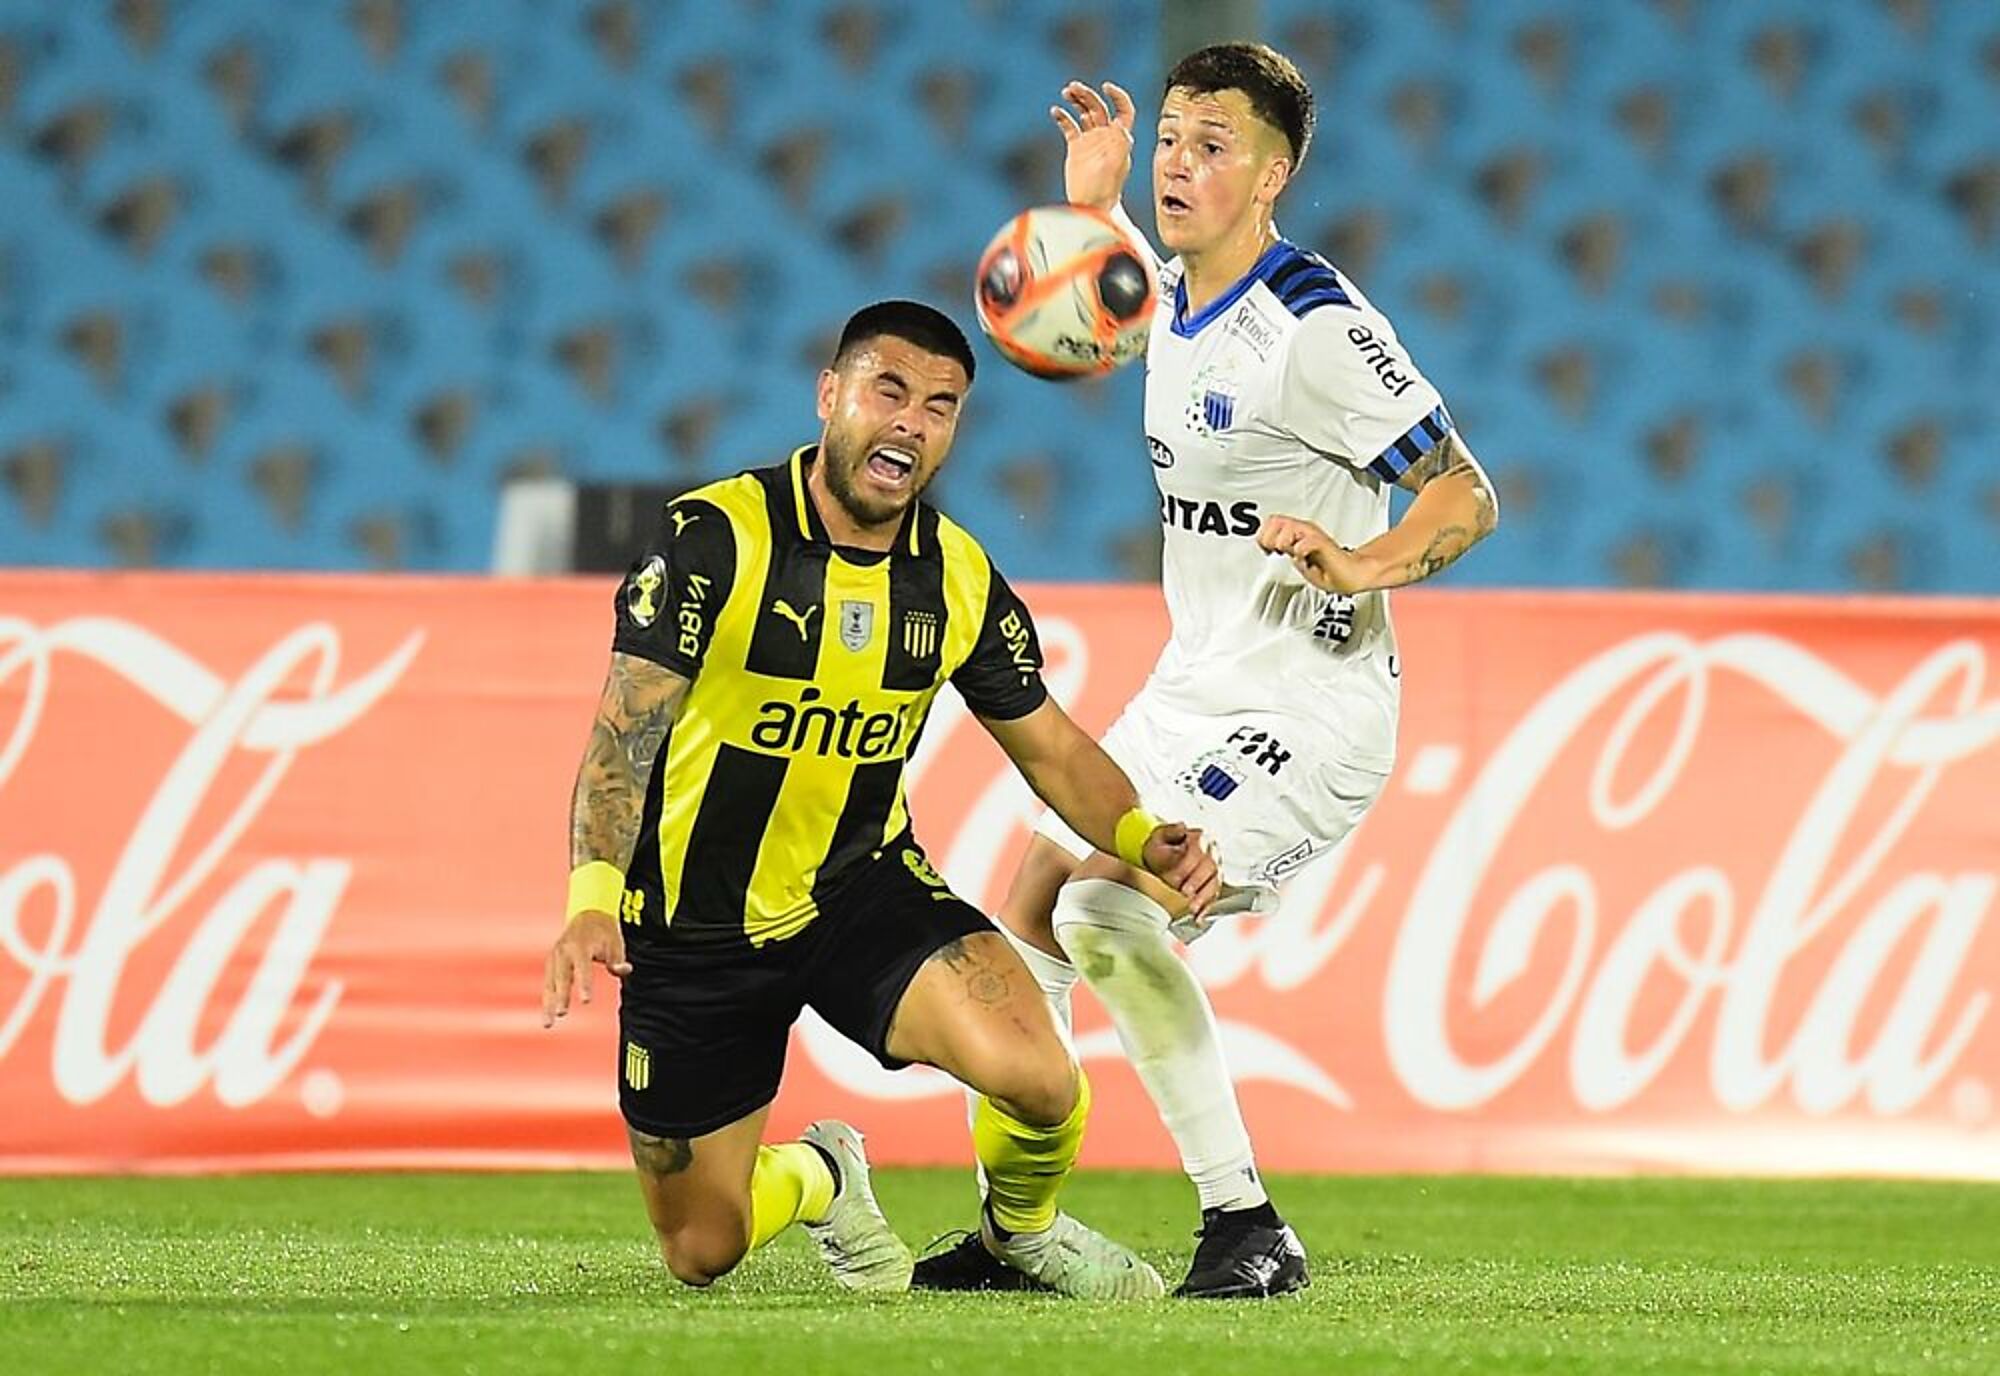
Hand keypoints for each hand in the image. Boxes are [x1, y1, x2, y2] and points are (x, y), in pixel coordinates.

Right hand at [542, 910, 630, 1026]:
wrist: (588, 915)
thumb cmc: (604, 933)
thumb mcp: (616, 943)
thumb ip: (618, 960)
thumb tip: (624, 970)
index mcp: (580, 946)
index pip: (583, 968)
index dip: (584, 984)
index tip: (585, 1001)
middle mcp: (563, 952)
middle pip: (562, 977)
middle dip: (561, 996)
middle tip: (561, 1013)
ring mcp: (555, 958)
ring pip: (550, 983)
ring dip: (548, 1003)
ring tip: (548, 1024)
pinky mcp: (551, 964)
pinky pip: (548, 984)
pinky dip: (547, 1000)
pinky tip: (547, 1016)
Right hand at [1051, 80, 1134, 211]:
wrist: (1092, 206)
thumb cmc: (1107, 189)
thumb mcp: (1116, 165)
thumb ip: (1120, 144)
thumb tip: (1121, 124)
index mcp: (1119, 137)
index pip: (1124, 110)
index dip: (1118, 96)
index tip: (1106, 87)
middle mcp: (1106, 136)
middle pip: (1099, 107)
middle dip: (1087, 95)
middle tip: (1073, 87)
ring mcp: (1091, 141)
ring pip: (1084, 113)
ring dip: (1076, 100)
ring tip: (1066, 92)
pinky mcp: (1076, 148)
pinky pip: (1069, 127)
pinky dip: (1063, 117)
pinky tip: (1055, 111)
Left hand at [1141, 822, 1220, 916]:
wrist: (1164, 856)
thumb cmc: (1161, 846)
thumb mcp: (1159, 835)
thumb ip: (1170, 831)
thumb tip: (1182, 827)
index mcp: (1200, 837)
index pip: (1198, 850)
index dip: (1187, 865)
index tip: (1175, 878)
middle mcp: (1212, 852)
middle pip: (1211, 867)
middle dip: (1197, 881)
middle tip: (1185, 893)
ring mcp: (1216, 869)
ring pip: (1215, 883)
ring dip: (1204, 897)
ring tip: (1192, 907)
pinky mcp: (1213, 884)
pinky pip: (1214, 896)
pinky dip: (1206, 908)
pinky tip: (1199, 917)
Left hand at [1257, 515, 1380, 594]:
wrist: (1350, 575)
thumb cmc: (1329, 569)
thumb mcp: (1298, 558)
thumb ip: (1285, 548)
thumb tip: (1269, 545)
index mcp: (1298, 533)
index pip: (1272, 521)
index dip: (1264, 536)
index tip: (1268, 550)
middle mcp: (1305, 531)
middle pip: (1276, 520)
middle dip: (1270, 539)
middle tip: (1277, 551)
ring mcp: (1314, 536)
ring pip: (1289, 527)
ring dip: (1283, 543)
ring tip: (1290, 553)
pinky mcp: (1324, 545)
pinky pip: (1308, 541)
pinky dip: (1300, 549)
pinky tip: (1302, 556)